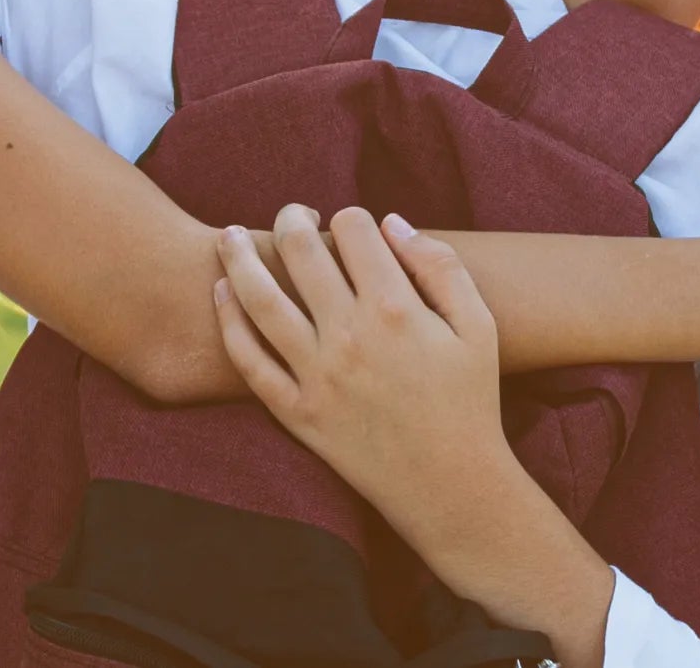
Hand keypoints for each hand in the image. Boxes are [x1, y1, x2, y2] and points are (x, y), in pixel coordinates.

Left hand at [215, 205, 514, 512]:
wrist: (450, 485)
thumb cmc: (468, 401)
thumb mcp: (478, 326)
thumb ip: (440, 266)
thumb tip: (392, 223)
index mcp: (396, 307)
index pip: (354, 230)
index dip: (351, 217)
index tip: (353, 227)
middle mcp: (349, 335)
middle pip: (301, 251)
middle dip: (290, 220)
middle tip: (290, 215)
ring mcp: (317, 375)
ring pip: (260, 299)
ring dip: (239, 259)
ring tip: (227, 238)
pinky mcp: (296, 412)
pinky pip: (248, 361)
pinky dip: (228, 321)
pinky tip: (221, 293)